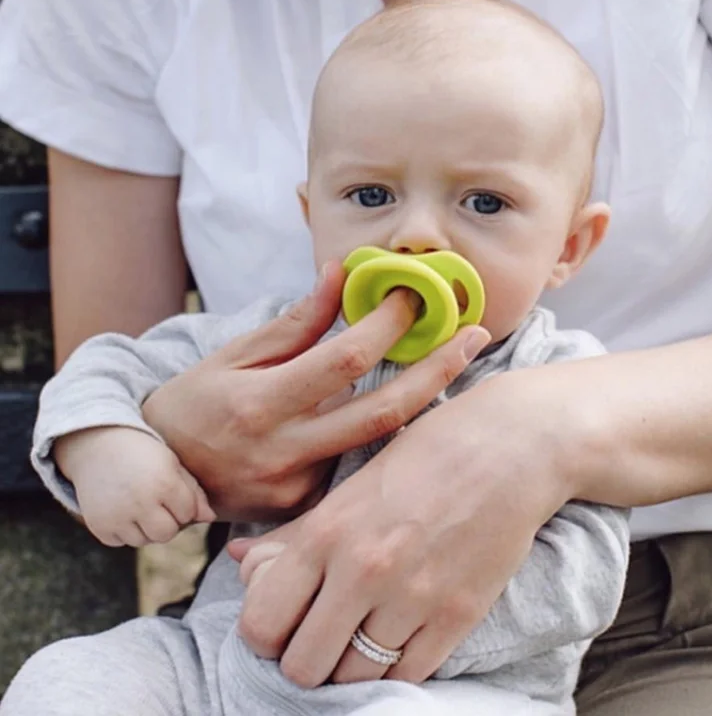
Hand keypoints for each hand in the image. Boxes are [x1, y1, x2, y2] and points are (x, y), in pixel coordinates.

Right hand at [54, 426, 215, 546]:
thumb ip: (194, 492)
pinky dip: (124, 530)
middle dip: (168, 521)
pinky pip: (120, 542)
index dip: (184, 504)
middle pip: (167, 534)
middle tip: (158, 503)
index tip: (173, 491)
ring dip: (146, 527)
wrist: (98, 445)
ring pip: (144, 540)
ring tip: (139, 503)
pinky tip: (122, 508)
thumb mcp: (172, 464)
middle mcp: (141, 503)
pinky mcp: (99, 527)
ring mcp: (117, 517)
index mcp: (164, 483)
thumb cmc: (143, 453)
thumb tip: (210, 518)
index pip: (188, 514)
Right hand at [142, 263, 490, 521]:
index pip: (344, 359)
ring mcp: (299, 487)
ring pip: (380, 444)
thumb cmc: (195, 404)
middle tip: (476, 335)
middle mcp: (285, 450)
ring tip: (455, 364)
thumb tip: (339, 275)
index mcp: (261, 403)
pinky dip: (382, 438)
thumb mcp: (232, 355)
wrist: (164, 474)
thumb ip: (294, 324)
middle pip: (384, 411)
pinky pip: (355, 468)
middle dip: (440, 370)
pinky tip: (403, 414)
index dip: (386, 324)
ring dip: (423, 403)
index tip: (414, 296)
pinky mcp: (305, 508)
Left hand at [228, 365, 589, 687]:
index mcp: (326, 532)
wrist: (508, 446)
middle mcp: (363, 570)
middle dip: (304, 657)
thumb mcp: (350, 485)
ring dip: (350, 665)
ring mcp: (413, 598)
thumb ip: (292, 532)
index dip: (265, 633)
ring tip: (362, 633)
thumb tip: (239, 560)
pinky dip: (395, 666)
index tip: (283, 622)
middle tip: (321, 635)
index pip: (261, 624)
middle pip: (302, 667)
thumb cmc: (423, 455)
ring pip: (354, 679)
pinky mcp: (458, 616)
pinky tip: (398, 635)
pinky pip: (407, 677)